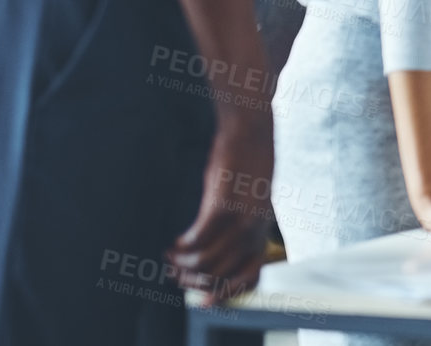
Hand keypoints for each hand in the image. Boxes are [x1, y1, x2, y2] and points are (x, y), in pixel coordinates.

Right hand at [166, 124, 271, 303]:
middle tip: (173, 273)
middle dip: (192, 282)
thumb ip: (241, 223)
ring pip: (206, 263)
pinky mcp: (223, 204)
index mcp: (262, 230)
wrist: (250, 129)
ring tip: (169, 257)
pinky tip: (172, 243)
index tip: (202, 301)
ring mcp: (240, 218)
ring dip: (182, 265)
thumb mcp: (251, 198)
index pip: (250, 278)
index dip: (224, 294)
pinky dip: (181, 247)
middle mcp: (254, 229)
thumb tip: (218, 249)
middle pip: (220, 276)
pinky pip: (198, 240)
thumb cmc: (247, 162)